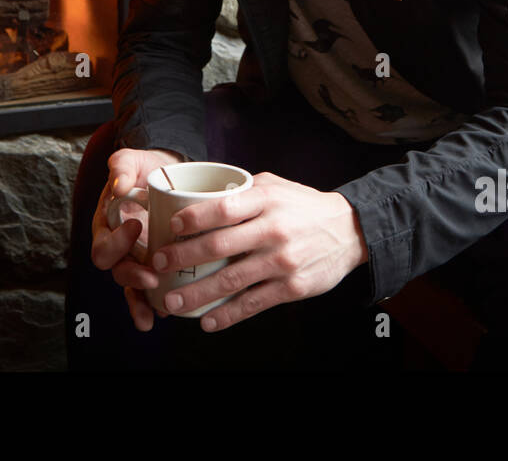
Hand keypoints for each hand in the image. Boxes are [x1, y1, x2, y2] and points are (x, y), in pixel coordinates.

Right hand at [90, 146, 185, 331]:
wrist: (167, 173)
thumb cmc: (145, 167)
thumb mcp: (131, 160)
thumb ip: (120, 167)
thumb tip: (118, 186)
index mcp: (106, 225)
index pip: (103, 243)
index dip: (116, 241)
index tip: (136, 225)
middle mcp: (119, 247)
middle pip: (117, 270)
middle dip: (132, 276)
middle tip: (152, 276)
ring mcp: (136, 258)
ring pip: (132, 287)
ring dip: (142, 301)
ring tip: (158, 312)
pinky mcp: (155, 264)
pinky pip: (150, 290)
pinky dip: (155, 304)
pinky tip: (167, 313)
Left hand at [150, 171, 368, 331]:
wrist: (349, 231)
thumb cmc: (302, 206)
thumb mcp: (275, 186)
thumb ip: (241, 191)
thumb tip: (198, 194)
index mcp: (266, 201)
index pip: (223, 208)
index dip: (194, 218)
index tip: (171, 227)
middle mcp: (273, 230)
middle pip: (220, 246)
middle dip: (183, 257)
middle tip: (158, 264)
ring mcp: (282, 261)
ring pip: (232, 280)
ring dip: (197, 293)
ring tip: (172, 302)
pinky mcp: (292, 287)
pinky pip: (253, 304)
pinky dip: (227, 315)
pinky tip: (207, 321)